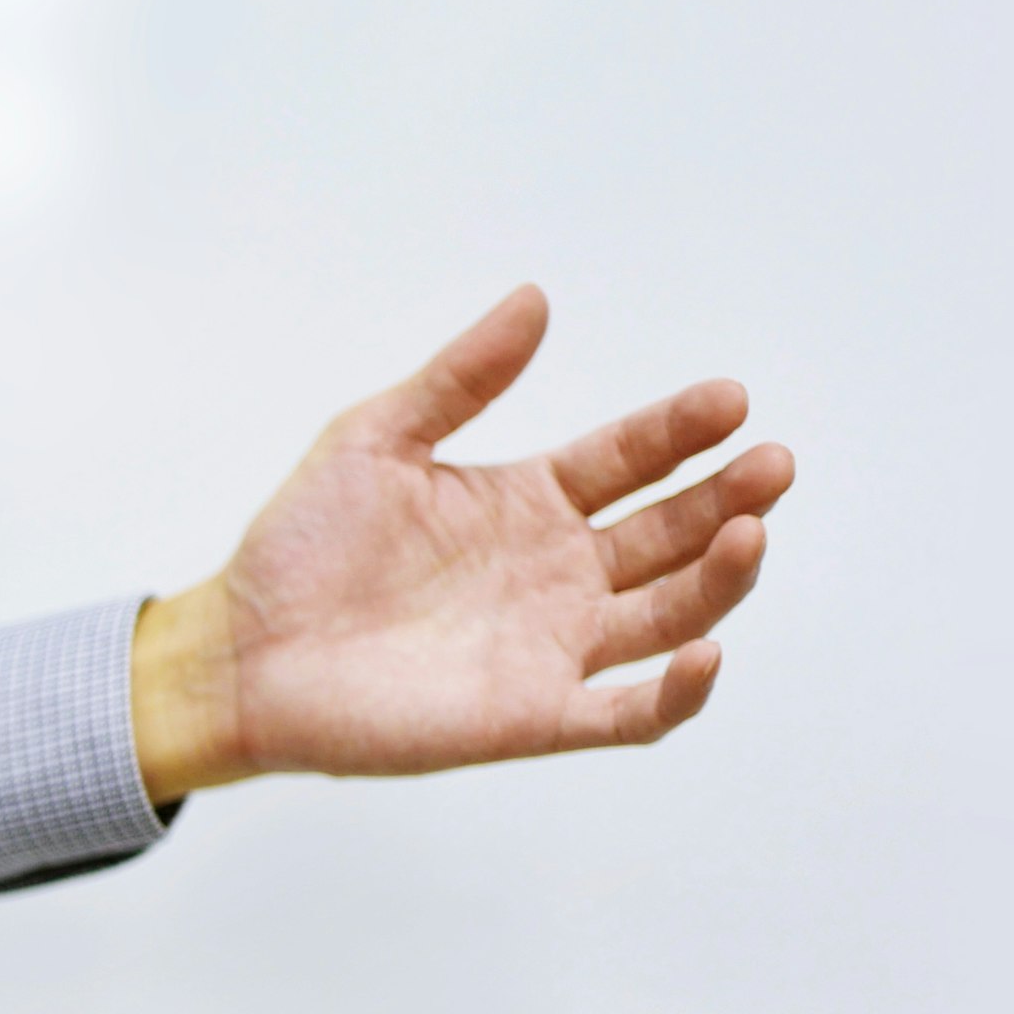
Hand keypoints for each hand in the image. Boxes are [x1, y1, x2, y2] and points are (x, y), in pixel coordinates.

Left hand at [130, 286, 792, 801]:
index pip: (630, 460)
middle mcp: (556, 573)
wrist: (242, 651)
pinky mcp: (533, 716)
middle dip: (726, 498)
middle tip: (772, 463)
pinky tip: (706, 651)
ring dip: (720, 578)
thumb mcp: (376, 436)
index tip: (729, 399)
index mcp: (528, 501)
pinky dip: (677, 692)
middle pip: (669, 534)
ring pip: (669, 614)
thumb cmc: (300, 546)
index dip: (681, 431)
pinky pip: (629, 714)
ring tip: (750, 530)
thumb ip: (461, 377)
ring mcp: (552, 646)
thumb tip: (536, 297)